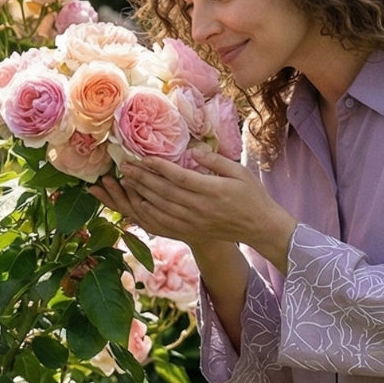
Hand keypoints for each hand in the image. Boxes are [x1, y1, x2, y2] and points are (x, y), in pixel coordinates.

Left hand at [91, 147, 295, 272]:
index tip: (143, 157)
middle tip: (124, 166)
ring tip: (124, 182)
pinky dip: (147, 214)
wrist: (259, 228)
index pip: (179, 177)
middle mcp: (199, 208)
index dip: (159, 167)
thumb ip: (215, 161)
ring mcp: (193, 222)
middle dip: (141, 178)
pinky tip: (136, 204)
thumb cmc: (252, 196)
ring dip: (140, 195)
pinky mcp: (191, 231)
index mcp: (212, 191)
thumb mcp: (240, 171)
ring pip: (160, 208)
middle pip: (163, 192)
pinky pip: (163, 224)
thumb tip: (193, 151)